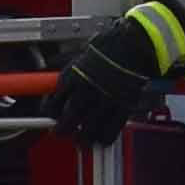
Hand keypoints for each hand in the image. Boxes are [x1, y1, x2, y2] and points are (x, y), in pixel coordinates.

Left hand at [49, 33, 166, 145]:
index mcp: (73, 77)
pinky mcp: (122, 107)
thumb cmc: (107, 49)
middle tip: (60, 132)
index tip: (53, 115)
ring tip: (80, 140)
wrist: (133, 44)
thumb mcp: (80, 59)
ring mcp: (105, 99)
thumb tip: (56, 92)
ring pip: (88, 129)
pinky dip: (104, 138)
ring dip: (82, 138)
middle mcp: (87, 89)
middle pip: (69, 119)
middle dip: (62, 130)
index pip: (53, 104)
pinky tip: (100, 138)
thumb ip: (68, 78)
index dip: (51, 113)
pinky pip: (110, 131)